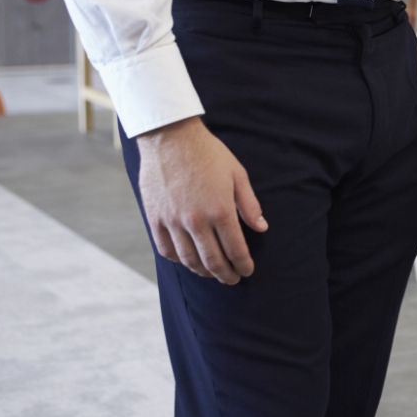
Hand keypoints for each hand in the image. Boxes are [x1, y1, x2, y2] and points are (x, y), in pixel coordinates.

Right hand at [136, 116, 267, 284]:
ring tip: (212, 273)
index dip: (243, 264)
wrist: (170, 138)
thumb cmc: (208, 154)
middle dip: (225, 274)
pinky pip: (166, 249)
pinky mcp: (155, 218)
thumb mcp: (237, 174)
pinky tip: (188, 260)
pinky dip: (178, 260)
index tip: (247, 271)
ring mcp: (172, 221)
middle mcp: (196, 220)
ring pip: (189, 259)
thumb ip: (249, 204)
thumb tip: (261, 228)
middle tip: (232, 279)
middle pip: (213, 260)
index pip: (235, 249)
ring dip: (203, 271)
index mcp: (220, 210)